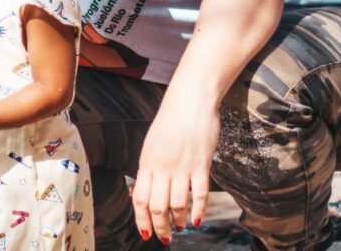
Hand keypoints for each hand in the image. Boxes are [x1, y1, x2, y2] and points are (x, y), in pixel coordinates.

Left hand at [131, 95, 217, 244]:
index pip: (140, 199)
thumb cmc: (170, 124)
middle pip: (157, 207)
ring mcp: (182, 166)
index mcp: (147, 163)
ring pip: (177, 204)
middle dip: (159, 228)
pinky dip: (198, 211)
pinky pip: (199, 194)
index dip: (142, 220)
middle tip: (164, 238)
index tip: (146, 234)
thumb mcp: (152, 146)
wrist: (189, 102)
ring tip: (180, 227)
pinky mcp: (201, 164)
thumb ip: (148, 170)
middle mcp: (162, 167)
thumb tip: (139, 194)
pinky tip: (197, 220)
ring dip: (178, 221)